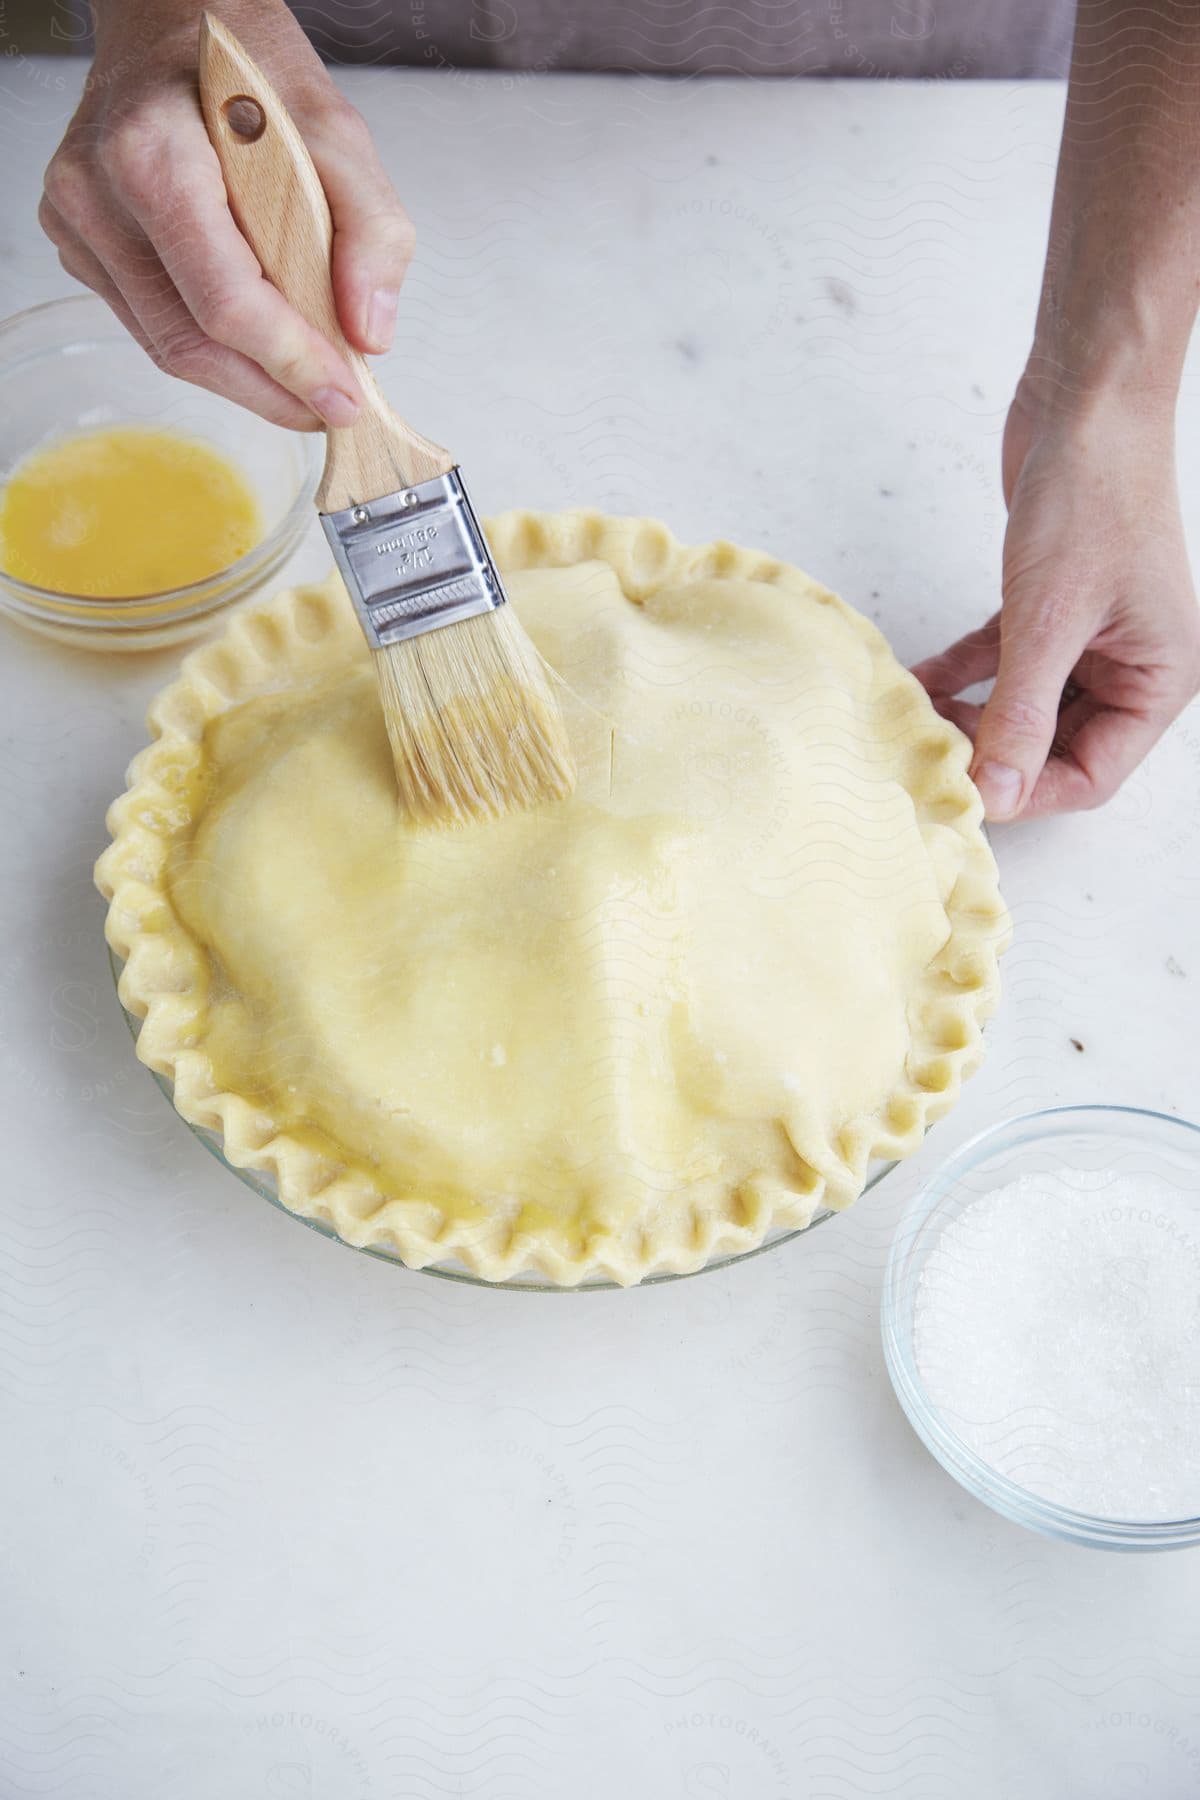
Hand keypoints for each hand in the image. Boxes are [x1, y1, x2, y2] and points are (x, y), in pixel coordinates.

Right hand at [39, 0, 413, 428]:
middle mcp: (98, 193)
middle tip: (331, 409)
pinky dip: (214, 351)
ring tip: (304, 387)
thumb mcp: (336, 130)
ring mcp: (80, 226)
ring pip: (167, 346)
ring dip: (245, 382)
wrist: (174, 24)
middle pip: (189, 341)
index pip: (224, 298)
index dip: (290, 362)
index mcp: (153, 154)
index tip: (344, 397)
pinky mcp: (81, 249)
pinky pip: (152, 327)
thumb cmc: (246, 70)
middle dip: (271, 391)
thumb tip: (370, 332)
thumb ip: (371, 229)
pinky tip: (258, 348)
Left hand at [913, 384, 1199, 819]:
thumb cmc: (1095, 495)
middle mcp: (1132, 665)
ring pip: (1024, 706)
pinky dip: (963, 674)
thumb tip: (1000, 791)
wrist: (1086, 400)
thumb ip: (1020, 713)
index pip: (1092, 774)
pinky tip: (918, 682)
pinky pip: (1004, 663)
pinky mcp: (1050, 607)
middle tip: (932, 762)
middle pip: (1056, 747)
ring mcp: (1092, 637)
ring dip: (972, 717)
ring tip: (918, 725)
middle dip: (994, 755)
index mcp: (1159, 679)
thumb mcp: (1048, 621)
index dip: (1028, 791)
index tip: (968, 793)